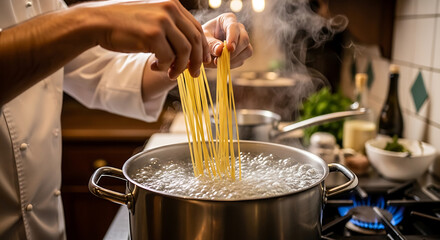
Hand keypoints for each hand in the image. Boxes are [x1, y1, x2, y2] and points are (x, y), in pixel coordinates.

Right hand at [83, 0, 209, 78]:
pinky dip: (165, 67)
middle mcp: (170, 9)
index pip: (197, 29)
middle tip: (193, 74)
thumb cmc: (125, 24)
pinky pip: (169, 58)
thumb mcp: (153, 19)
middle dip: (196, 61)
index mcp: (173, 5)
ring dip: (180, 67)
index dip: (202, 48)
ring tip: (170, 73)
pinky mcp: (152, 35)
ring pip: (185, 51)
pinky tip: (154, 66)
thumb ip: (172, 29)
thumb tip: (192, 50)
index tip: (202, 62)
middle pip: (195, 40)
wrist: (98, 22)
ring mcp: (162, 21)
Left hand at [202, 13, 252, 67]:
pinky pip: (242, 60)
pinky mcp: (242, 53)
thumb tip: (220, 50)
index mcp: (228, 19)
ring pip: (247, 51)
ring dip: (234, 59)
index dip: (233, 38)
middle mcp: (239, 29)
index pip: (234, 27)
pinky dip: (232, 64)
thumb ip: (211, 44)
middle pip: (244, 39)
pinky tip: (221, 64)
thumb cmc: (203, 38)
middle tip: (221, 59)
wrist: (203, 47)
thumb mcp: (203, 39)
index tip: (229, 48)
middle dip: (234, 51)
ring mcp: (242, 41)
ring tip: (218, 62)